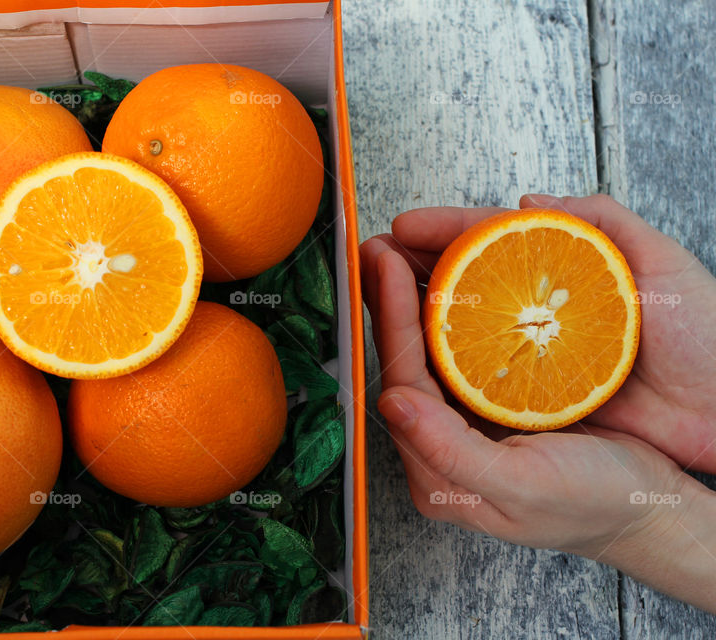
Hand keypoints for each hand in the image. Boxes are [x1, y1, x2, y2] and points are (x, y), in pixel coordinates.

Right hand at [373, 193, 715, 473]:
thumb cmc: (705, 336)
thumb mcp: (660, 263)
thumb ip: (604, 221)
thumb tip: (532, 200)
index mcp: (563, 269)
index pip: (491, 239)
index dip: (444, 228)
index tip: (403, 226)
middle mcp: (536, 309)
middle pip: (463, 279)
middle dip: (413, 263)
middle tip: (373, 256)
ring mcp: (529, 354)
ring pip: (458, 326)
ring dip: (414, 309)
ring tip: (378, 294)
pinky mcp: (529, 397)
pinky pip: (473, 376)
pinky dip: (439, 362)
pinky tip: (411, 352)